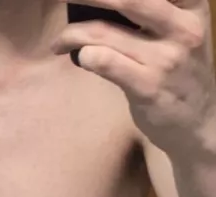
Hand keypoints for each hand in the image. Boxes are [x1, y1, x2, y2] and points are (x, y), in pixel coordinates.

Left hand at [53, 0, 215, 153]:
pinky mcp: (148, 86)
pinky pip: (106, 62)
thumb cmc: (180, 73)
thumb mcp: (180, 31)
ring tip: (60, 41)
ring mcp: (165, 58)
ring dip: (72, 34)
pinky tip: (80, 58)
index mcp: (191, 6)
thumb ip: (153, 13)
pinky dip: (85, 56)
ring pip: (105, 32)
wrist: (198, 123)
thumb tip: (103, 4)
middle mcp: (182, 27)